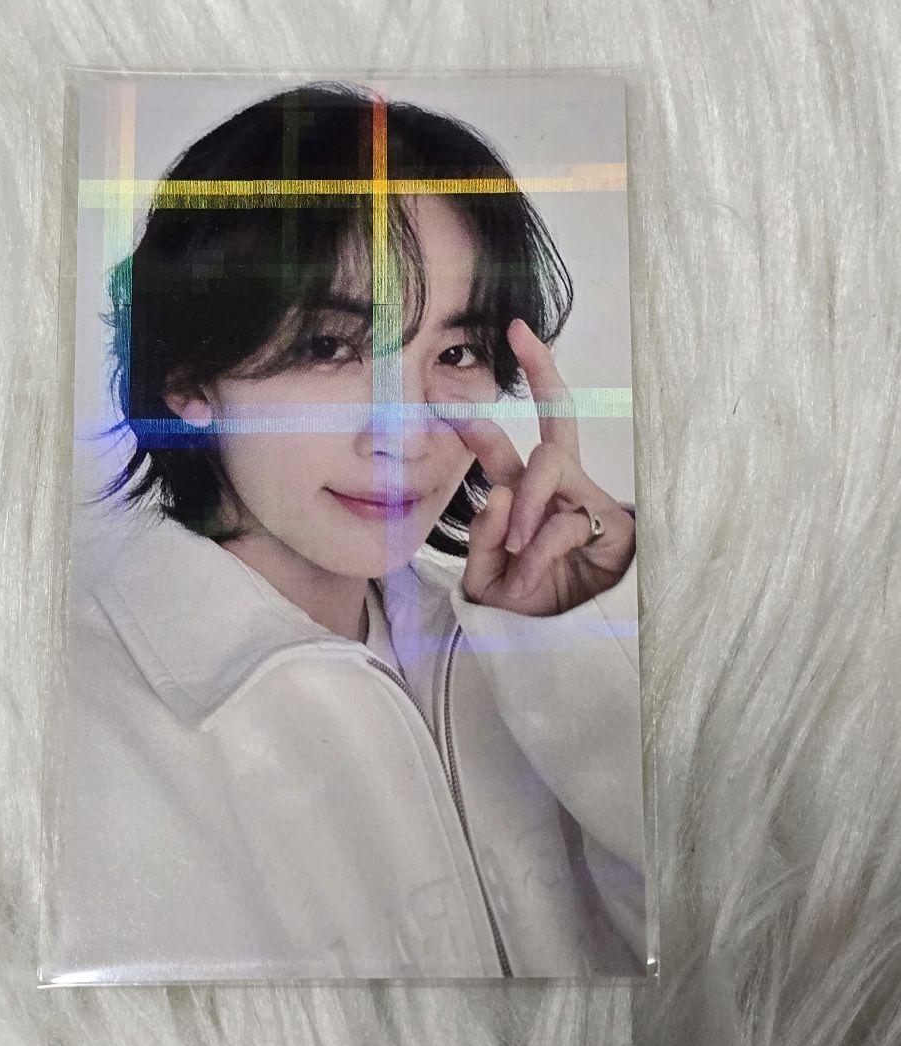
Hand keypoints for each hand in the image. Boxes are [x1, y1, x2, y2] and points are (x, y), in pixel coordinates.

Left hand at [450, 319, 635, 616]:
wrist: (560, 650)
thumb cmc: (525, 605)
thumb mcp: (486, 576)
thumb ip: (483, 537)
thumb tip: (497, 494)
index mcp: (524, 493)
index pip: (510, 437)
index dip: (505, 394)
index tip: (494, 342)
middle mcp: (558, 488)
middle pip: (558, 419)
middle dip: (542, 373)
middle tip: (514, 347)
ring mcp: (588, 502)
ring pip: (550, 466)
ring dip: (523, 504)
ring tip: (512, 551)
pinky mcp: (614, 528)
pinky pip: (564, 523)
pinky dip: (536, 554)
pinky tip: (526, 581)